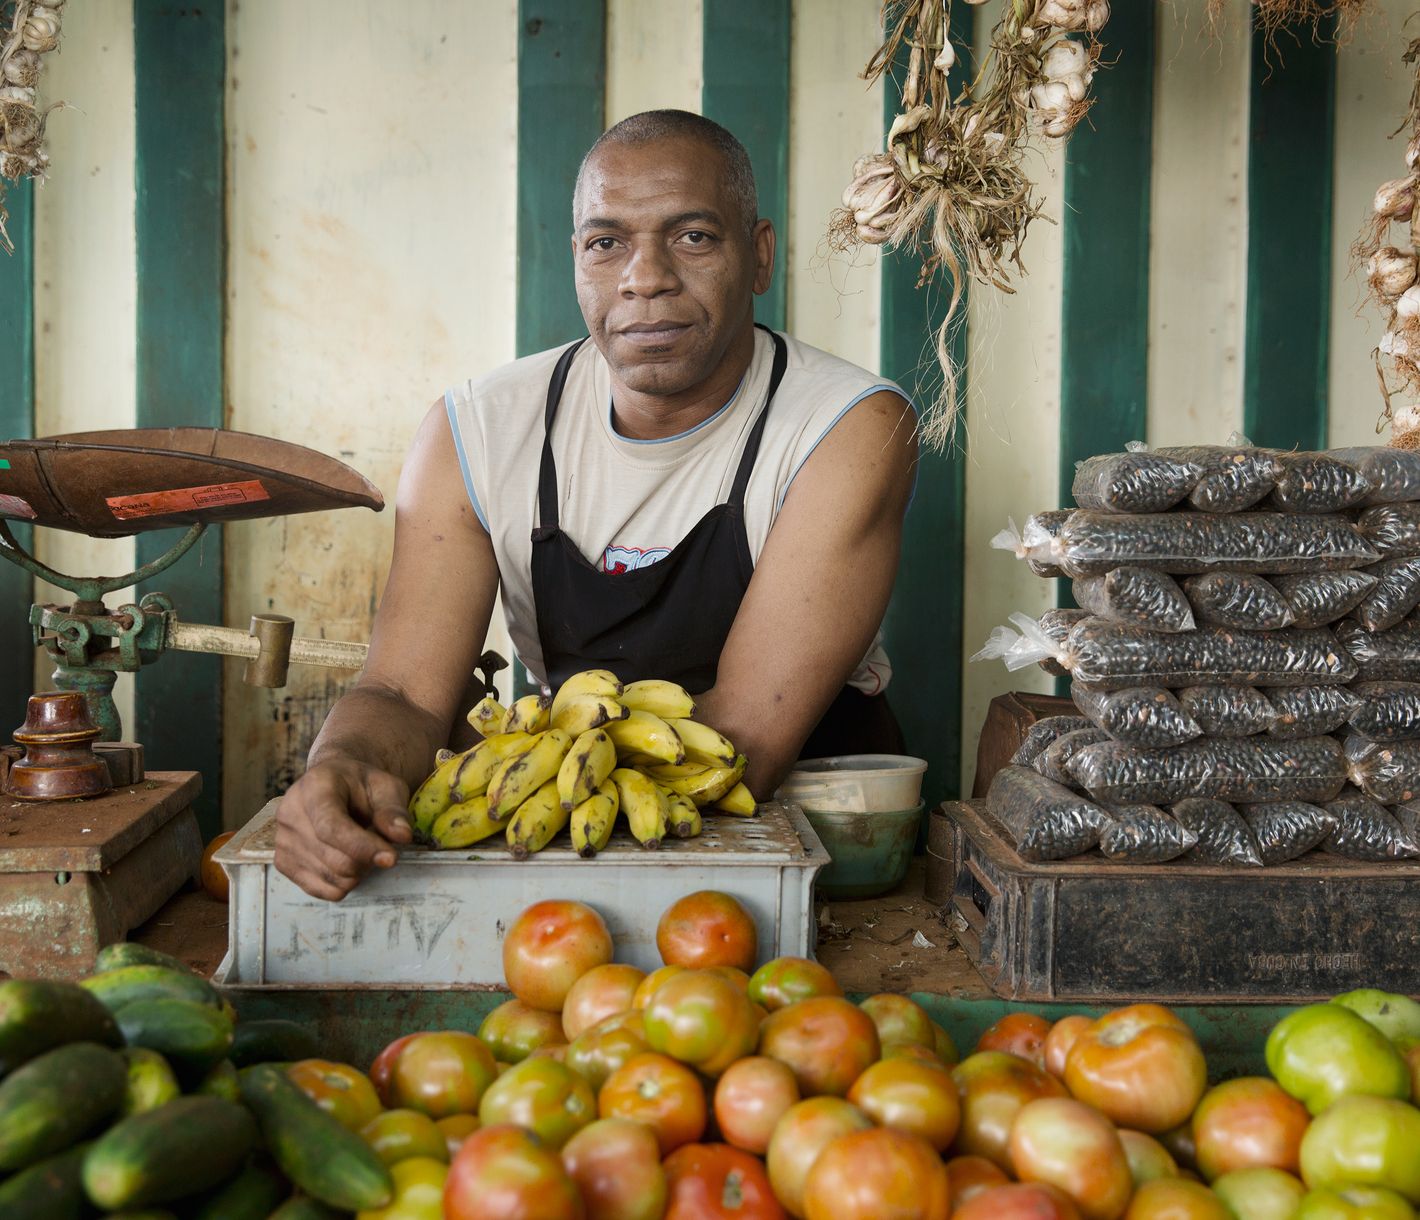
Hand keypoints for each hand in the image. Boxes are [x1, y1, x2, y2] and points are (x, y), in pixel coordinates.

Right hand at [275, 758, 414, 900]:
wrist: (334, 784)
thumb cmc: (361, 785)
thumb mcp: (385, 786)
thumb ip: (393, 810)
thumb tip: (402, 835)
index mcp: (314, 787)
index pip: (331, 827)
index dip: (362, 847)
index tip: (391, 858)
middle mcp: (290, 814)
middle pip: (334, 859)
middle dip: (367, 860)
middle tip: (380, 844)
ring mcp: (282, 841)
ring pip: (331, 878)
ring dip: (358, 871)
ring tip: (360, 847)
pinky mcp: (282, 863)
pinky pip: (321, 890)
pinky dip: (342, 882)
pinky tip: (346, 859)